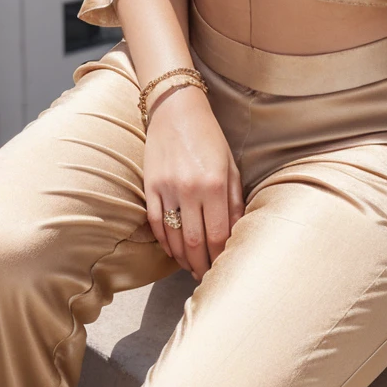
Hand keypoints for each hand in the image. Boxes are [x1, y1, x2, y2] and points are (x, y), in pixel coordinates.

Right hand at [143, 84, 244, 280]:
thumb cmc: (210, 138)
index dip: (221, 256)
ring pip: (174, 238)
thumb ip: (235, 201)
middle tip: (206, 276)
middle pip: (195, 242)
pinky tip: (173, 250)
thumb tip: (236, 233)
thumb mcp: (231, 166)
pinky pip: (156, 224)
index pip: (219, 234)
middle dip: (202, 265)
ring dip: (183, 258)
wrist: (176, 110)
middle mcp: (190, 189)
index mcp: (215, 184)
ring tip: (191, 267)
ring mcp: (167, 189)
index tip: (223, 267)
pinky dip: (164, 242)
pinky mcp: (150, 186)